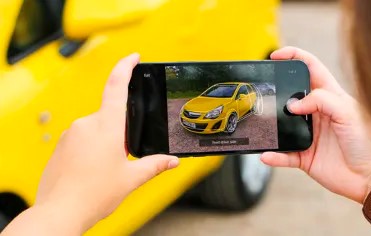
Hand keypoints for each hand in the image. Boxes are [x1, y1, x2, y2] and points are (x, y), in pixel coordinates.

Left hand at [2, 54, 178, 234]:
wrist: (59, 212)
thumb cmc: (94, 195)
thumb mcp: (131, 179)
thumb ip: (154, 165)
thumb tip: (173, 161)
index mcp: (107, 126)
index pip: (116, 86)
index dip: (126, 67)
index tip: (133, 57)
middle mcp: (86, 124)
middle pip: (110, 116)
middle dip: (121, 132)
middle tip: (123, 158)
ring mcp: (71, 134)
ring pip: (96, 130)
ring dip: (106, 143)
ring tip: (106, 170)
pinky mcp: (61, 145)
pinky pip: (82, 139)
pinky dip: (91, 150)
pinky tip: (92, 172)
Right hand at [261, 47, 370, 202]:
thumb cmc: (369, 142)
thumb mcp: (348, 112)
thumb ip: (322, 101)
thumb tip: (293, 105)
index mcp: (330, 97)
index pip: (310, 68)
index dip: (293, 57)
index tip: (276, 56)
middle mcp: (317, 113)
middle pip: (290, 95)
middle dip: (276, 90)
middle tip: (264, 90)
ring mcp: (309, 135)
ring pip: (283, 125)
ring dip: (271, 125)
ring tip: (262, 123)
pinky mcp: (304, 157)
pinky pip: (284, 155)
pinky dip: (274, 156)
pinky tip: (267, 155)